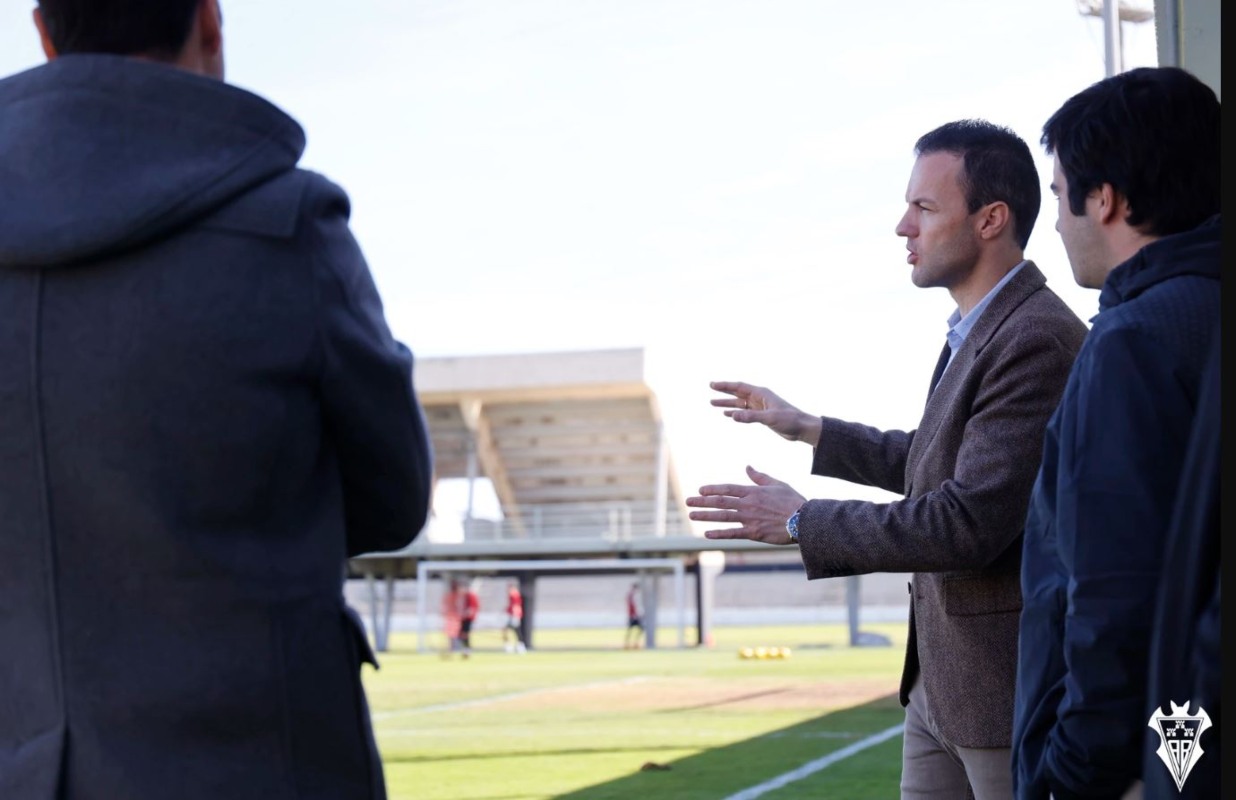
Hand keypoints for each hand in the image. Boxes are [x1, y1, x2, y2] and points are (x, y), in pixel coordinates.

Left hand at [686, 465, 805, 543]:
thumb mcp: (777, 483)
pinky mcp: (753, 533)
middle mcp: (747, 504)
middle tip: (687, 502)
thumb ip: (759, 476)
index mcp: (753, 491)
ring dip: (705, 515)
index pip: (727, 488)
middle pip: (720, 501)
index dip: (712, 489)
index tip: (700, 490)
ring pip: (722, 516)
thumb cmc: (792, 501)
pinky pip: (732, 533)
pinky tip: (706, 534)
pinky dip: (718, 533)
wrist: (804, 520)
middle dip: (702, 501)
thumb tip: (747, 467)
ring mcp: (749, 518)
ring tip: (691, 515)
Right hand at [709, 381, 821, 445]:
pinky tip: (727, 414)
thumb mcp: (770, 418)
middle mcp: (759, 398)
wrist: (802, 428)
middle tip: (710, 388)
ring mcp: (760, 407)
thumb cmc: (789, 419)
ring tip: (713, 403)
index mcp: (761, 393)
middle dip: (724, 391)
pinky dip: (735, 412)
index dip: (725, 385)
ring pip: (739, 403)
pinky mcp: (762, 416)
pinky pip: (745, 412)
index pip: (739, 387)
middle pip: (737, 392)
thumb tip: (732, 415)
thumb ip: (751, 417)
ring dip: (727, 403)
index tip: (713, 385)